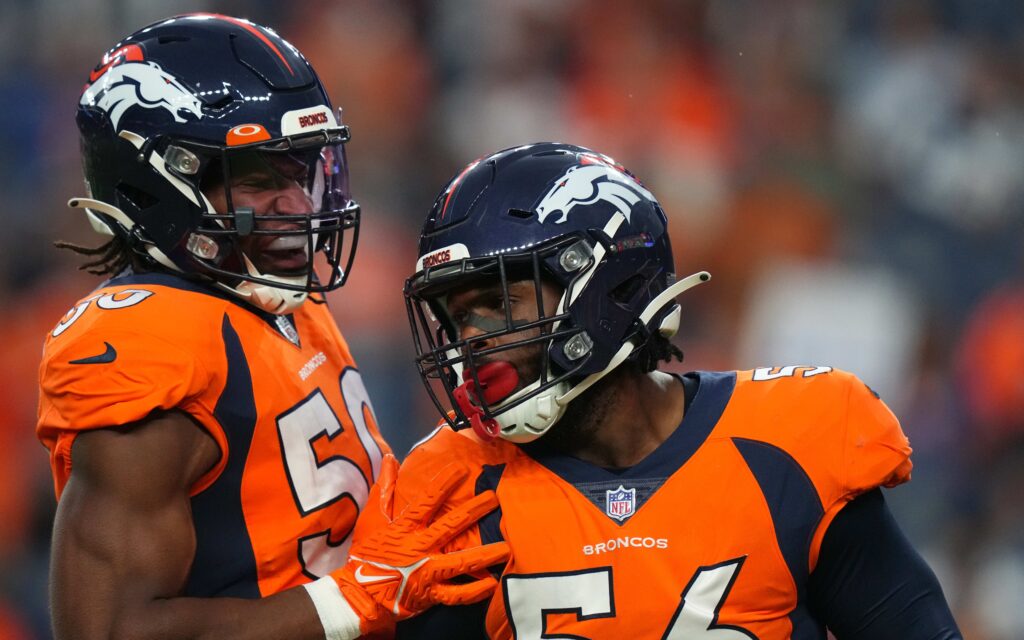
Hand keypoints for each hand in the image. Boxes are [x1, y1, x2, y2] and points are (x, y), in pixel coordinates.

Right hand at [331, 454, 508, 634]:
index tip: (462, 469)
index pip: (427, 500)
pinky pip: (457, 594)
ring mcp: (427, 572)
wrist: (359, 594)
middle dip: (475, 510)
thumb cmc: (366, 553)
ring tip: (506, 547)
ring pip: (461, 562)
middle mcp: (420, 547)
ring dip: (485, 554)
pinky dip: (475, 590)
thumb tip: (389, 457)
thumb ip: (384, 488)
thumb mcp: (371, 518)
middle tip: (494, 498)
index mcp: (405, 527)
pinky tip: (492, 583)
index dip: (444, 483)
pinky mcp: (431, 594)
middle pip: (452, 526)